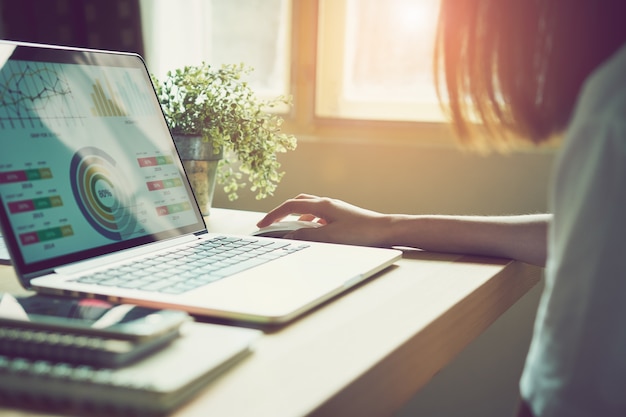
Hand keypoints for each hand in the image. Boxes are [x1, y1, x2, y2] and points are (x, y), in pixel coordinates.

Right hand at [257, 194, 390, 245]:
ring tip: (288, 230)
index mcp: (322, 205)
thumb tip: (288, 237)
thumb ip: (307, 237)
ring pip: (308, 208)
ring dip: (295, 217)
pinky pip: (318, 215)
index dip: (273, 216)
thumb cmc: (362, 233)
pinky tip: (311, 232)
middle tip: (271, 224)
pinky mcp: (341, 216)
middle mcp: (327, 203)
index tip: (261, 226)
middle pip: (297, 202)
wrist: (386, 230)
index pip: (290, 206)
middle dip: (281, 212)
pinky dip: (308, 222)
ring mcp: (334, 209)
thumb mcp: (330, 237)